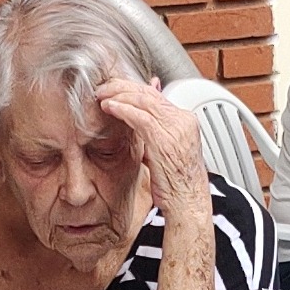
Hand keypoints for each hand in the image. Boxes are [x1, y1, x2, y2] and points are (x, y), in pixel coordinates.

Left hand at [96, 78, 210, 226]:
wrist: (188, 202)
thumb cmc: (177, 182)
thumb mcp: (166, 149)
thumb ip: (155, 129)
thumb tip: (140, 115)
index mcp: (185, 120)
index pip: (155, 94)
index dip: (131, 88)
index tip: (114, 89)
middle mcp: (182, 120)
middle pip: (148, 92)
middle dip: (122, 87)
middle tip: (103, 88)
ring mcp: (175, 128)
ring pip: (143, 99)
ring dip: (118, 95)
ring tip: (101, 95)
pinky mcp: (163, 139)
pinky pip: (139, 116)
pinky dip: (122, 109)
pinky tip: (109, 107)